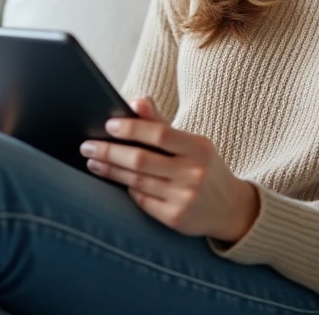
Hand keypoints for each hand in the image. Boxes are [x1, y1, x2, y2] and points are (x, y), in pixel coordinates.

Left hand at [80, 98, 259, 243]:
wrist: (231, 208)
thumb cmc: (205, 168)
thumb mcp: (192, 143)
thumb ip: (161, 122)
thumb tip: (136, 100)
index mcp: (200, 148)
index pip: (160, 134)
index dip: (131, 129)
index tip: (108, 125)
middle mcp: (194, 173)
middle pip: (141, 160)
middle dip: (110, 151)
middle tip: (87, 145)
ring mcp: (185, 198)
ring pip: (136, 181)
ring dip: (110, 170)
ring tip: (92, 160)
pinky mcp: (176, 218)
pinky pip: (142, 201)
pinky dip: (126, 189)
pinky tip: (114, 179)